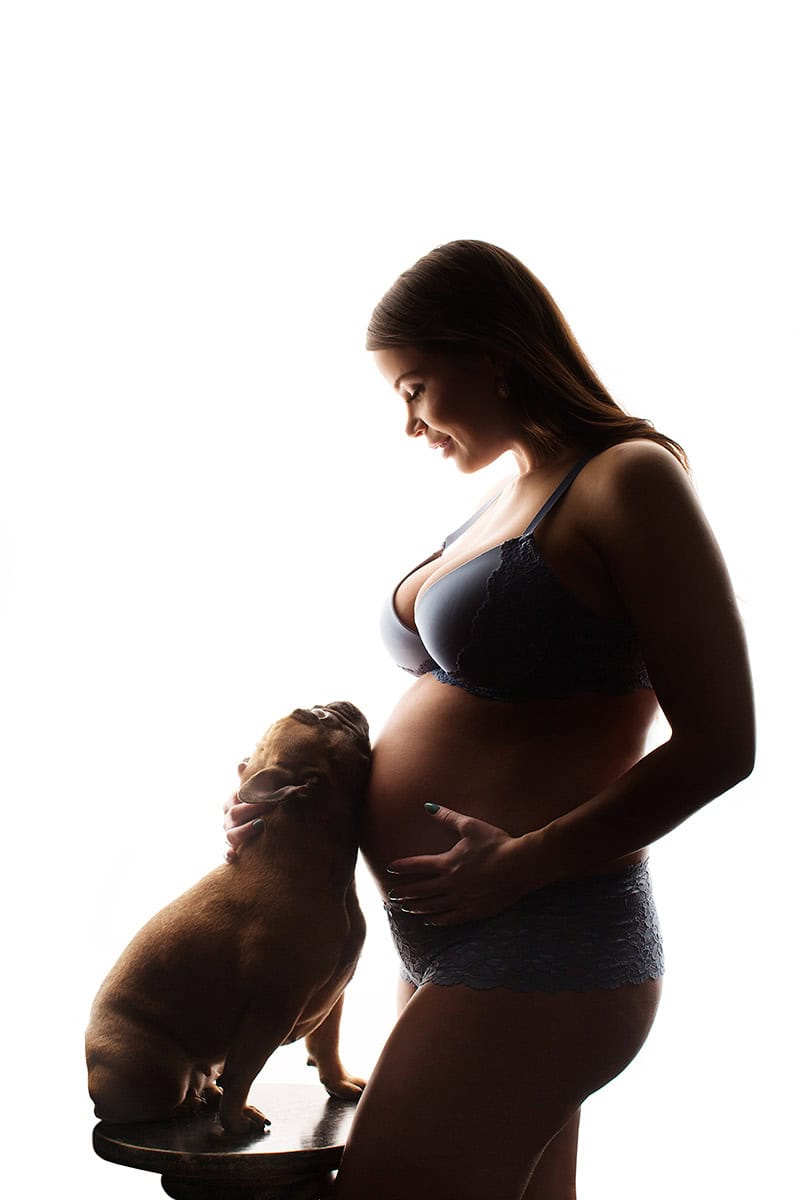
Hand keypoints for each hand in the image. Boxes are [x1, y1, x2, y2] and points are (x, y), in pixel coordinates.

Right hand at [223, 784, 304, 862]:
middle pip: (235, 814)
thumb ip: (250, 778)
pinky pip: (226, 853)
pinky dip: (227, 854)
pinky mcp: (232, 850)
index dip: (250, 793)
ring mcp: (229, 834)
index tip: (268, 791)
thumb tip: (243, 761)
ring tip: (260, 824)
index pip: (236, 796)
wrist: (260, 827)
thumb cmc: (257, 805)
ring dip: (245, 830)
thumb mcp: (255, 791)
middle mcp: (228, 819)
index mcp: (231, 802)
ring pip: (231, 834)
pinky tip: (234, 855)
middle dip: (253, 808)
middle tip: (271, 804)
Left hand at [385, 804, 530, 924]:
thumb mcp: (470, 826)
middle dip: (405, 892)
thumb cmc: (496, 843)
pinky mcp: (474, 910)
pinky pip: (451, 918)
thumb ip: (448, 817)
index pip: (418, 865)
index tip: (390, 867)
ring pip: (433, 906)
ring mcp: (462, 899)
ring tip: (406, 909)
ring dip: (417, 907)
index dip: (402, 866)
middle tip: (391, 896)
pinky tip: (431, 921)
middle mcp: (450, 883)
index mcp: (448, 863)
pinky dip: (438, 920)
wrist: (520, 865)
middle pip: (421, 890)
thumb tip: (428, 806)